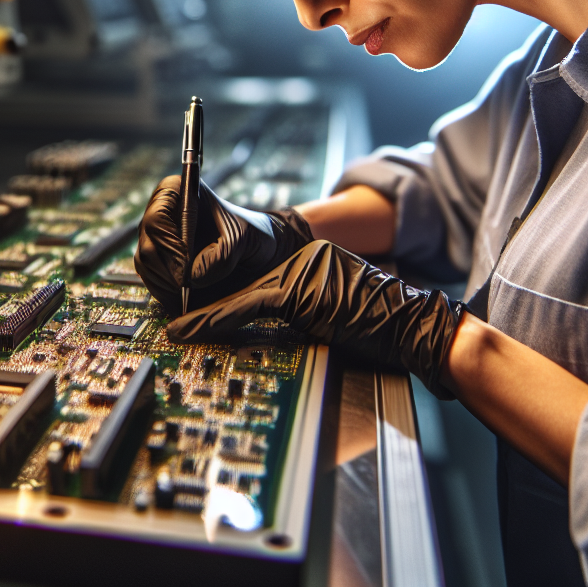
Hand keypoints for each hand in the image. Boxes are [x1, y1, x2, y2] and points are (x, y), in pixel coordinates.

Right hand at [135, 176, 313, 316]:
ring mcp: (155, 236)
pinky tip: (182, 300)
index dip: (168, 246)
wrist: (253, 245)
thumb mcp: (242, 238)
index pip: (156, 220)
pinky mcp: (157, 258)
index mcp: (176, 191)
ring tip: (186, 295)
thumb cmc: (249, 232)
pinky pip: (151, 278)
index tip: (186, 267)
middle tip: (185, 287)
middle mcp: (160, 212)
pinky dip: (165, 292)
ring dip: (165, 283)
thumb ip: (221, 255)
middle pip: (147, 245)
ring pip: (145, 264)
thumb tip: (192, 276)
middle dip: (166, 269)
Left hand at [167, 239, 462, 398]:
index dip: (226, 294)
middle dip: (209, 299)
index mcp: (310, 259)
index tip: (199, 305)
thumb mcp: (333, 311)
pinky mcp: (298, 290)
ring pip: (239, 292)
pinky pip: (248, 305)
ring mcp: (299, 271)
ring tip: (175, 327)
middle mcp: (301, 258)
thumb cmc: (382, 325)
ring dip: (203, 313)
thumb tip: (266, 324)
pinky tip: (191, 328)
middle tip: (177, 316)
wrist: (412, 325)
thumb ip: (302, 307)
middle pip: (243, 281)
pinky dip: (215, 319)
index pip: (259, 277)